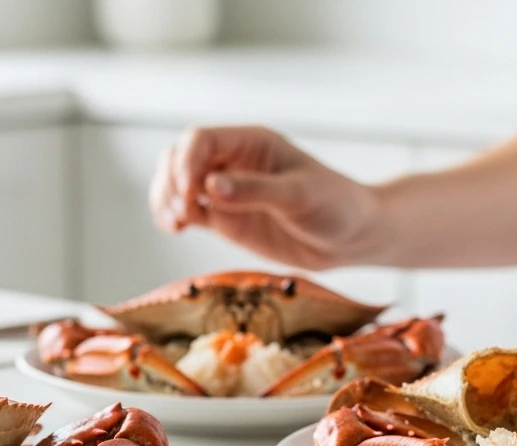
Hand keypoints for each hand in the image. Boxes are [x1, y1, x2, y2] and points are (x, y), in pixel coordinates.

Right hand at [148, 125, 382, 268]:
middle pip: (179, 157)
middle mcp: (233, 161)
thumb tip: (211, 187)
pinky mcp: (225, 218)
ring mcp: (226, 191)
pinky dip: (173, 218)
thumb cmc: (336, 206)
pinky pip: (187, 211)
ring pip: (176, 184)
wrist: (351, 237)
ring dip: (166, 199)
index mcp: (252, 142)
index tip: (188, 189)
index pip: (201, 139)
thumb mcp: (300, 195)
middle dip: (170, 181)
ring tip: (174, 223)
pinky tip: (175, 229)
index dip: (186, 160)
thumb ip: (255, 191)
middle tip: (181, 210)